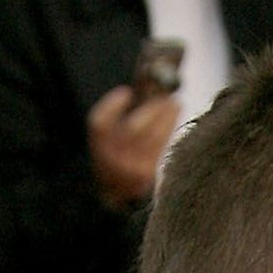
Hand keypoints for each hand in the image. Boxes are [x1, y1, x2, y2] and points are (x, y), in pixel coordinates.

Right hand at [87, 84, 179, 205]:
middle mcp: (112, 158)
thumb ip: (117, 111)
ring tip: (174, 101)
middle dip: (150, 110)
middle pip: (133, 130)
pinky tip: (174, 113)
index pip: (100, 124)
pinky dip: (168, 126)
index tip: (126, 92)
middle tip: (164, 94)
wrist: (115, 189)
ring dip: (166, 116)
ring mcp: (131, 168)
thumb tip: (144, 82)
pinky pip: (160, 145)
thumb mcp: (108, 133)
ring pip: (152, 137)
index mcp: (98, 144)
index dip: (112, 106)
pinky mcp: (147, 173)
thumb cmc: (113, 150)